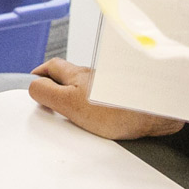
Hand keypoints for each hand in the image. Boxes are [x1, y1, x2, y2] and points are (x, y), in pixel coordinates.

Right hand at [29, 59, 186, 141]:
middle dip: (57, 85)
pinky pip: (103, 101)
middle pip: (69, 76)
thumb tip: (32, 87)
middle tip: (49, 100)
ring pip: (87, 88)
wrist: (156, 113)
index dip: (39, 74)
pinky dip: (95, 108)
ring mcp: (110, 87)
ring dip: (77, 97)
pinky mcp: (124, 99)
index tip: (32, 82)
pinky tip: (97, 122)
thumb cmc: (118, 109)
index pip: (51, 67)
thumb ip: (48, 94)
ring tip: (70, 114)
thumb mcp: (70, 103)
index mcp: (77, 76)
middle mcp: (93, 77)